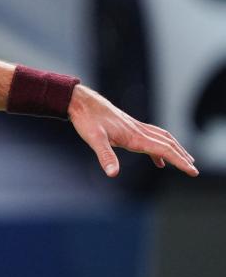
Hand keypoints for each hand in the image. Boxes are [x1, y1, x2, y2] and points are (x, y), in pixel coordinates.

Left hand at [68, 85, 197, 177]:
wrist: (82, 102)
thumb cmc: (87, 119)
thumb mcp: (94, 139)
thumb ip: (105, 156)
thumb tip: (113, 173)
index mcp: (135, 136)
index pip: (164, 150)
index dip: (179, 161)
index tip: (193, 171)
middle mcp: (139, 131)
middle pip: (168, 144)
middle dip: (182, 157)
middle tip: (194, 171)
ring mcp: (135, 127)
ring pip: (162, 139)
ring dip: (175, 150)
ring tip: (185, 162)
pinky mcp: (129, 127)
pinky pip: (151, 138)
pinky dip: (159, 149)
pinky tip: (158, 161)